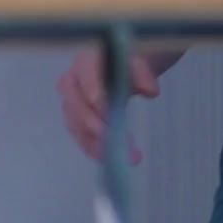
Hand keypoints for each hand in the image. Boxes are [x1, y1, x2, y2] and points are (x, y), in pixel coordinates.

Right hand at [56, 48, 160, 162]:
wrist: (124, 69)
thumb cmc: (130, 62)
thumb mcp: (141, 61)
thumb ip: (144, 73)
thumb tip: (150, 91)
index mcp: (86, 62)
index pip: (85, 76)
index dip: (93, 92)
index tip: (105, 109)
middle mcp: (72, 84)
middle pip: (77, 107)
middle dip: (98, 127)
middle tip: (119, 142)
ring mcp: (72, 105)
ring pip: (79, 128)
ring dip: (100, 145)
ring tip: (128, 157)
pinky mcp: (77, 123)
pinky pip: (84, 139)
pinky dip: (99, 151)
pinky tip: (116, 161)